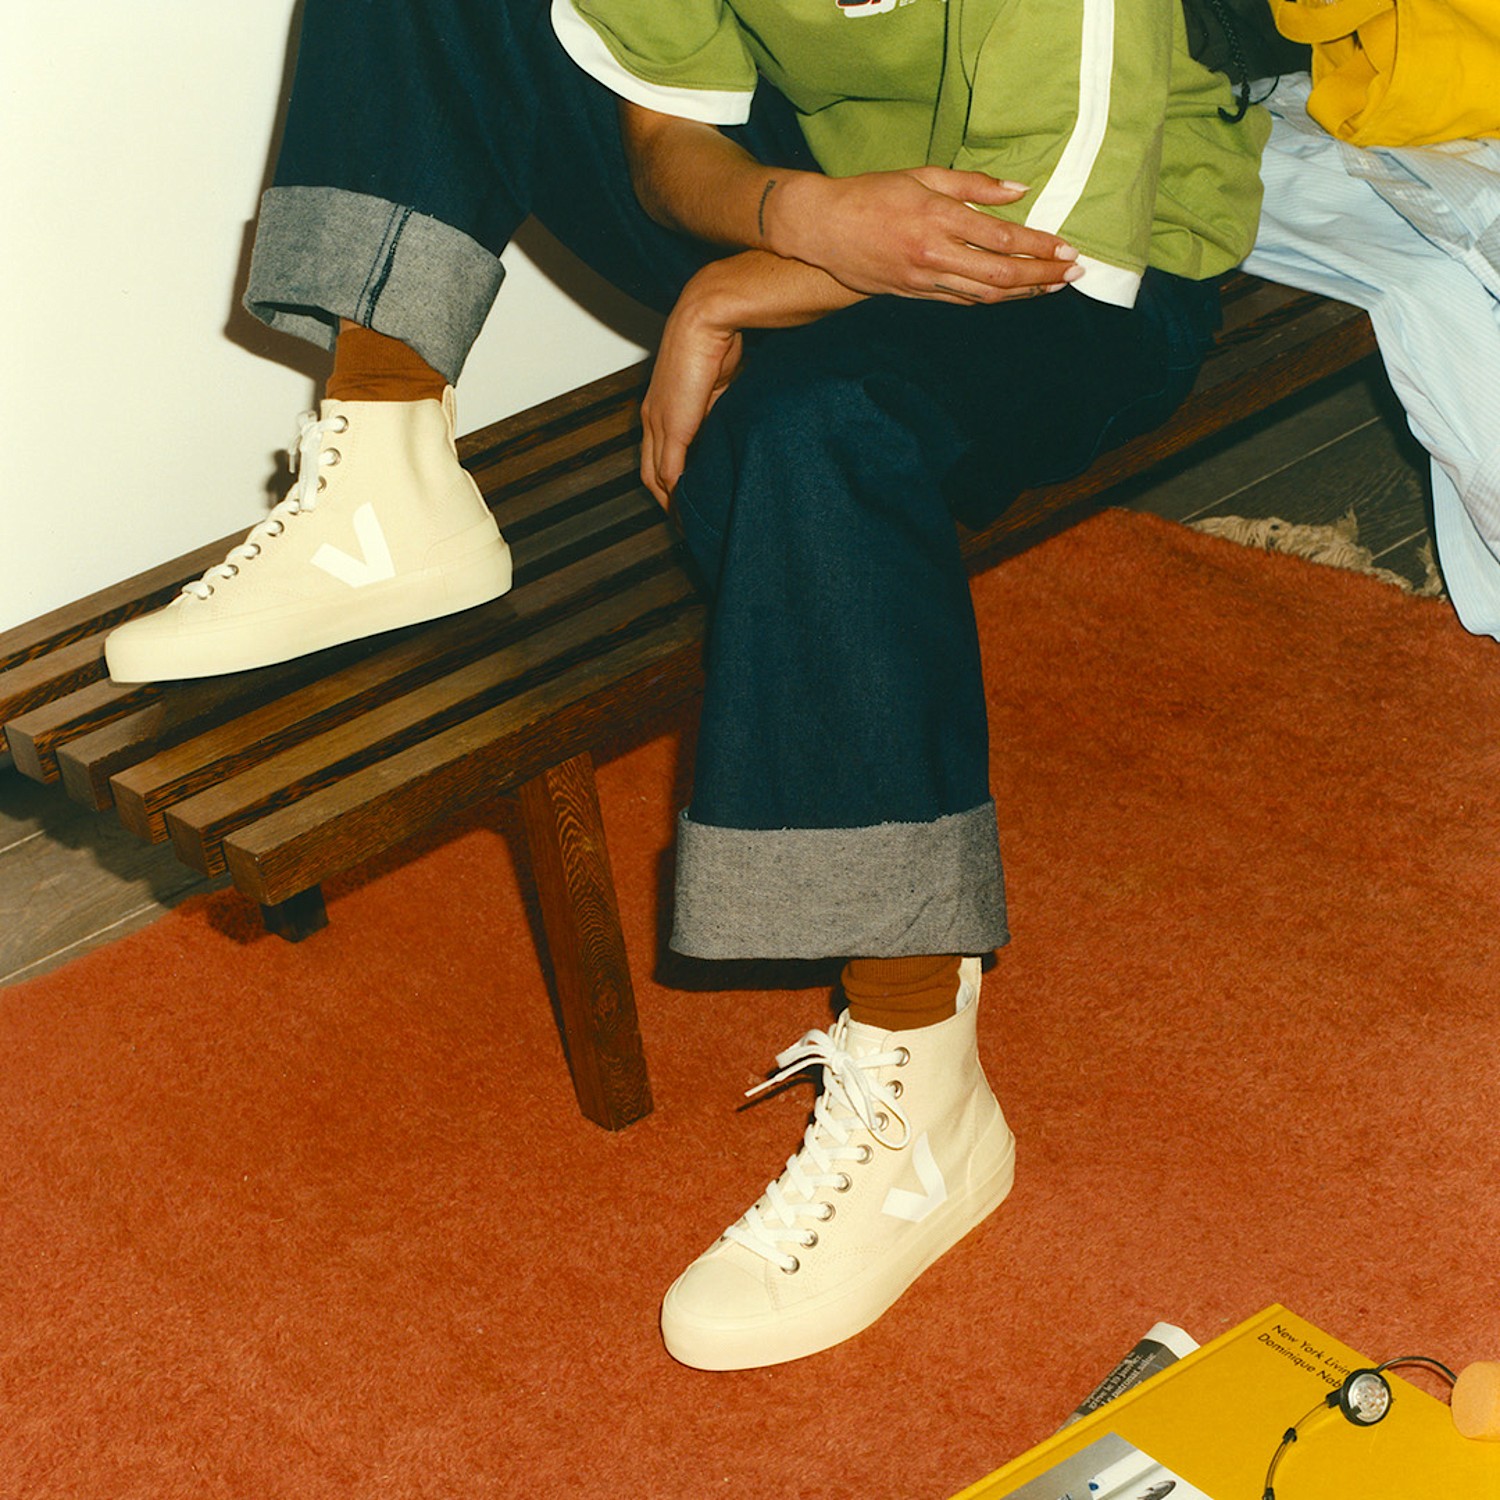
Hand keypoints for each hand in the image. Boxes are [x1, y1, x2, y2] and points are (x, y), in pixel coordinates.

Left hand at [639, 292, 744, 507]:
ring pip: (657, 478)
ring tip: (687, 524)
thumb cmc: (713, 342)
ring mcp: (658, 423)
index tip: (683, 500)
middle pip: (649, 474)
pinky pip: (670, 471)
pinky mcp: (673, 427)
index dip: (667, 482)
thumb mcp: (714, 387)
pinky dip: (678, 494)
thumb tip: (722, 434)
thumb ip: (713, 414)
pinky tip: (688, 510)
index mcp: (658, 407)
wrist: (707, 318)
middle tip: (683, 522)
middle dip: (665, 502)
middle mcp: (651, 417)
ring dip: (671, 504)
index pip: (655, 456)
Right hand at [765, 168, 1081, 303]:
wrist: (821, 227)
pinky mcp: (913, 294)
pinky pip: (961, 301)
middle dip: (1042, 276)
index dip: (1040, 247)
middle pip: (1001, 276)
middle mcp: (934, 253)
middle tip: (1073, 273)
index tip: (1067, 249)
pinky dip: (991, 299)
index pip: (1003, 238)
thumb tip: (1018, 190)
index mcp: (938, 217)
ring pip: (985, 295)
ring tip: (1052, 286)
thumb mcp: (922, 175)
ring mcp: (923, 279)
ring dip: (1023, 293)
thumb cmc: (871, 193)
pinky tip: (1013, 294)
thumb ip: (973, 185)